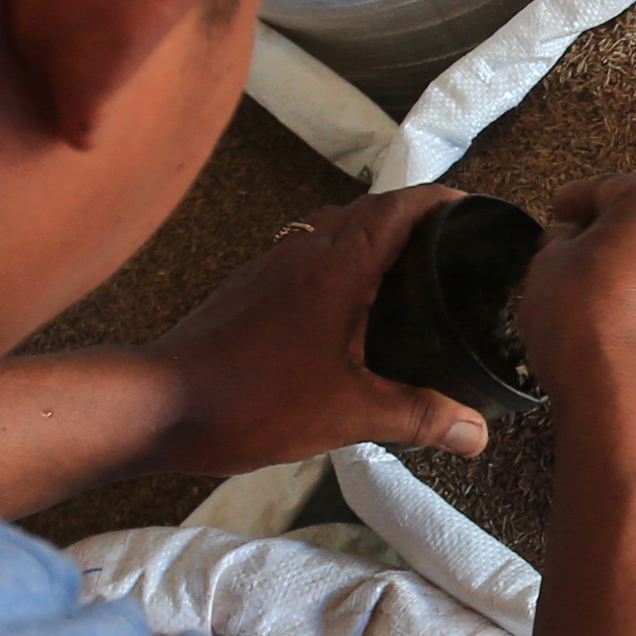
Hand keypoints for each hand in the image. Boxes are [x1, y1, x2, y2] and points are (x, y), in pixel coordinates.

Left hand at [144, 183, 495, 475]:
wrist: (160, 404)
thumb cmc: (252, 400)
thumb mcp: (349, 413)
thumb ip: (418, 417)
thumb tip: (476, 434)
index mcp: (338, 264)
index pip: (400, 206)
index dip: (442, 200)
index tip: (476, 210)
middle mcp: (304, 249)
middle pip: (370, 209)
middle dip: (414, 216)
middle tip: (452, 243)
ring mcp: (271, 264)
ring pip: (332, 227)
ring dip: (372, 233)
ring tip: (407, 269)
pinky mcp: (249, 286)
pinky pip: (304, 250)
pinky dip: (337, 258)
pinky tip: (346, 304)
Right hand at [516, 173, 635, 455]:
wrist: (624, 402)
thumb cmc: (587, 325)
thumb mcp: (549, 262)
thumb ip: (563, 238)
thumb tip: (572, 240)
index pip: (612, 188)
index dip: (576, 198)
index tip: (560, 208)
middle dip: (610, 230)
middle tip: (571, 245)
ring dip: (633, 264)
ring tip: (590, 286)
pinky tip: (617, 315)